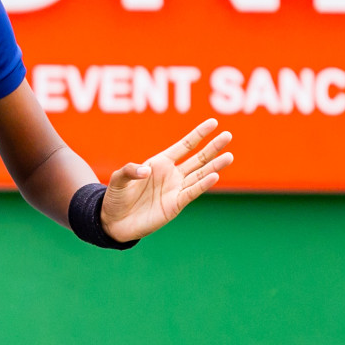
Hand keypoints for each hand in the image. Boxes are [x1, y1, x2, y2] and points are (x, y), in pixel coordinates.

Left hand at [101, 118, 232, 242]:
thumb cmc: (116, 197)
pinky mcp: (175, 205)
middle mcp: (172, 175)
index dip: (198, 134)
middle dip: (212, 147)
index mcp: (160, 163)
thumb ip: (130, 170)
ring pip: (200, 175)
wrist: (114, 222)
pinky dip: (203, 185)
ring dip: (214, 166)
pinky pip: (191, 193)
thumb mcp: (118, 179)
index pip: (184, 146)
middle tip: (228, 135)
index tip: (213, 123)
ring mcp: (175, 190)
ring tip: (229, 156)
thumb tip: (146, 171)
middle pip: (197, 159)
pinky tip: (214, 176)